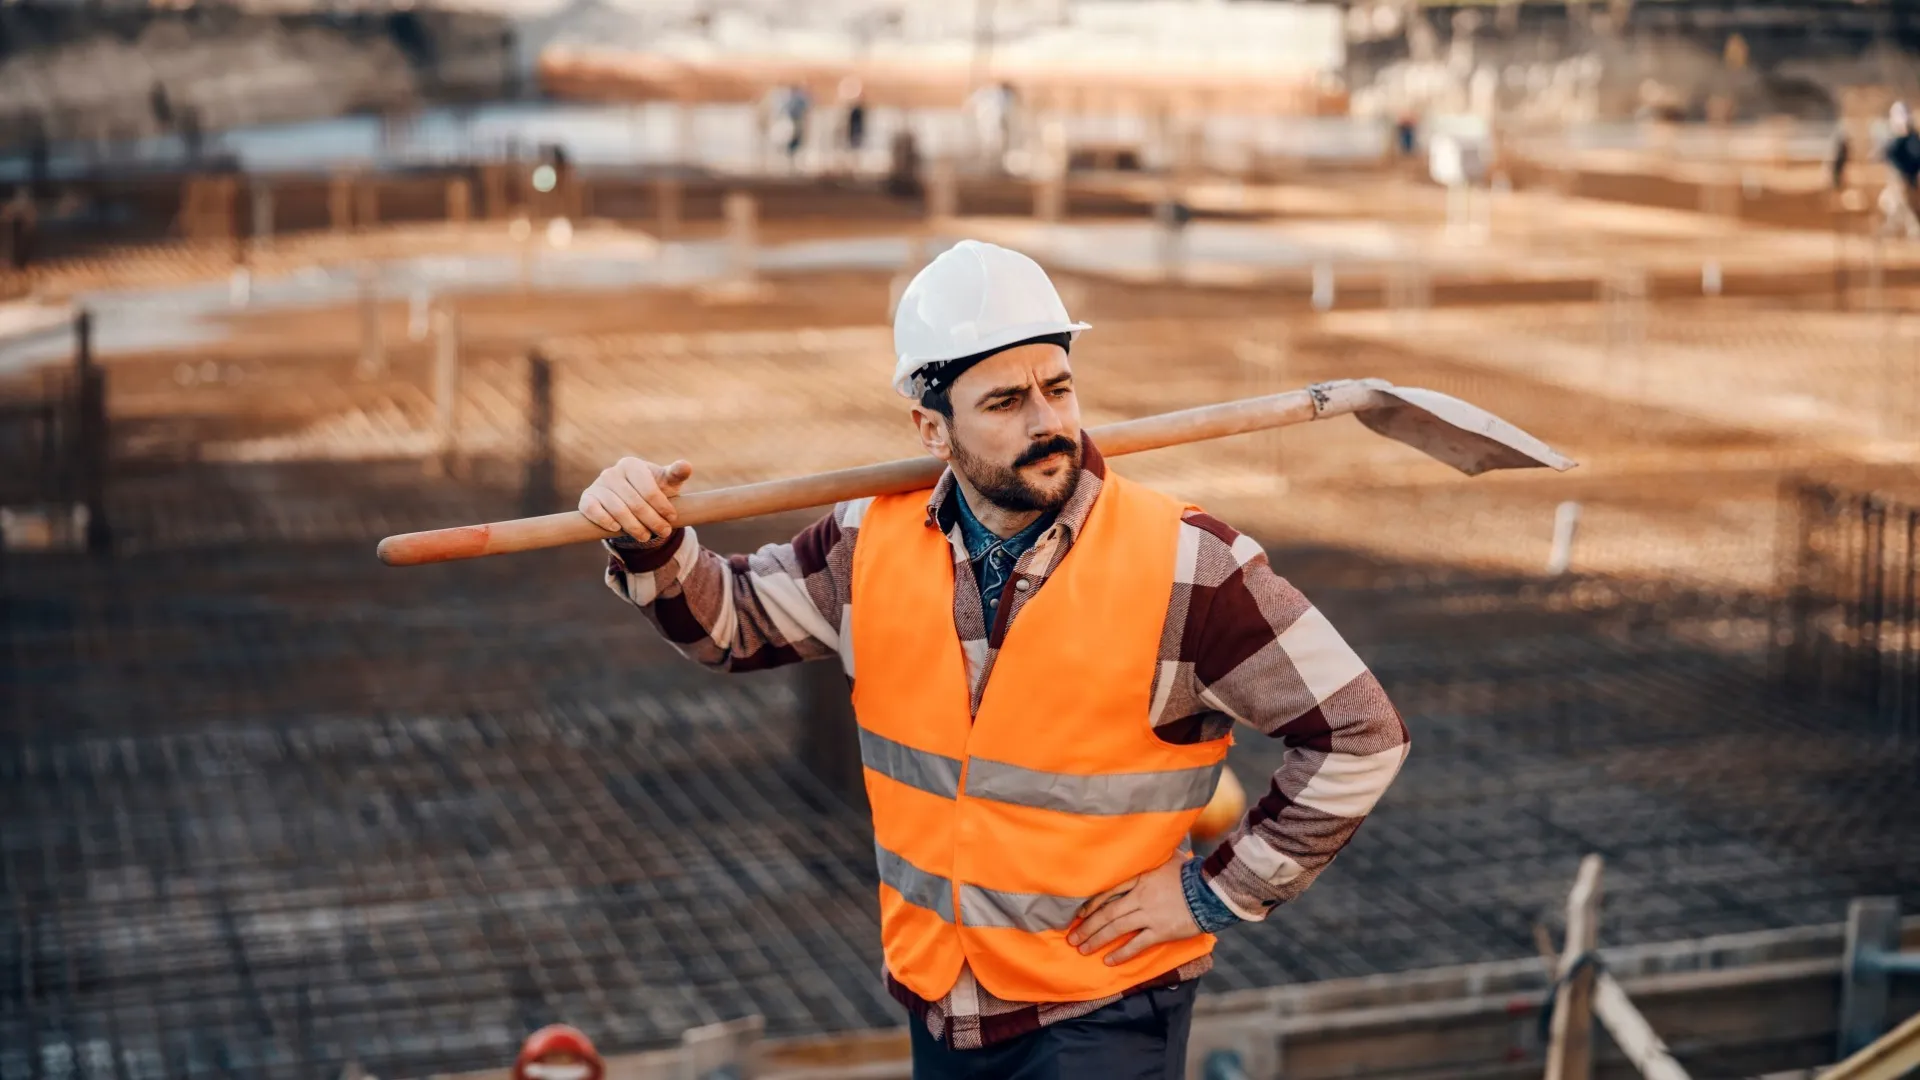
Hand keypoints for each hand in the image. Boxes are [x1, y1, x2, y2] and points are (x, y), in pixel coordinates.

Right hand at [579, 457, 692, 541]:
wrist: (630, 500)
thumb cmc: (652, 490)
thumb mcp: (666, 482)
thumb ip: (676, 474)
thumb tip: (686, 466)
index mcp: (631, 465)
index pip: (649, 489)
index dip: (662, 506)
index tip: (672, 518)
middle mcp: (612, 472)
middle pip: (635, 502)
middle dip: (652, 520)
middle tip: (664, 532)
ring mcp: (597, 485)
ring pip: (617, 510)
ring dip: (633, 526)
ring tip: (646, 537)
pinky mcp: (587, 499)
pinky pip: (594, 511)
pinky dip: (605, 520)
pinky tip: (616, 529)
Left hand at [1066, 853, 1198, 965]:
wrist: (1212, 891)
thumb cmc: (1190, 872)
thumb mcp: (1167, 858)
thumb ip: (1150, 858)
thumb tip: (1142, 850)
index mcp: (1140, 878)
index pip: (1108, 891)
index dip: (1091, 904)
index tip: (1079, 915)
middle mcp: (1141, 897)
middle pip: (1107, 913)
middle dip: (1088, 927)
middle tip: (1072, 938)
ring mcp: (1150, 915)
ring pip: (1117, 929)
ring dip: (1097, 940)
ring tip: (1083, 949)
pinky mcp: (1161, 931)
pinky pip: (1137, 945)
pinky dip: (1122, 954)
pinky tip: (1108, 960)